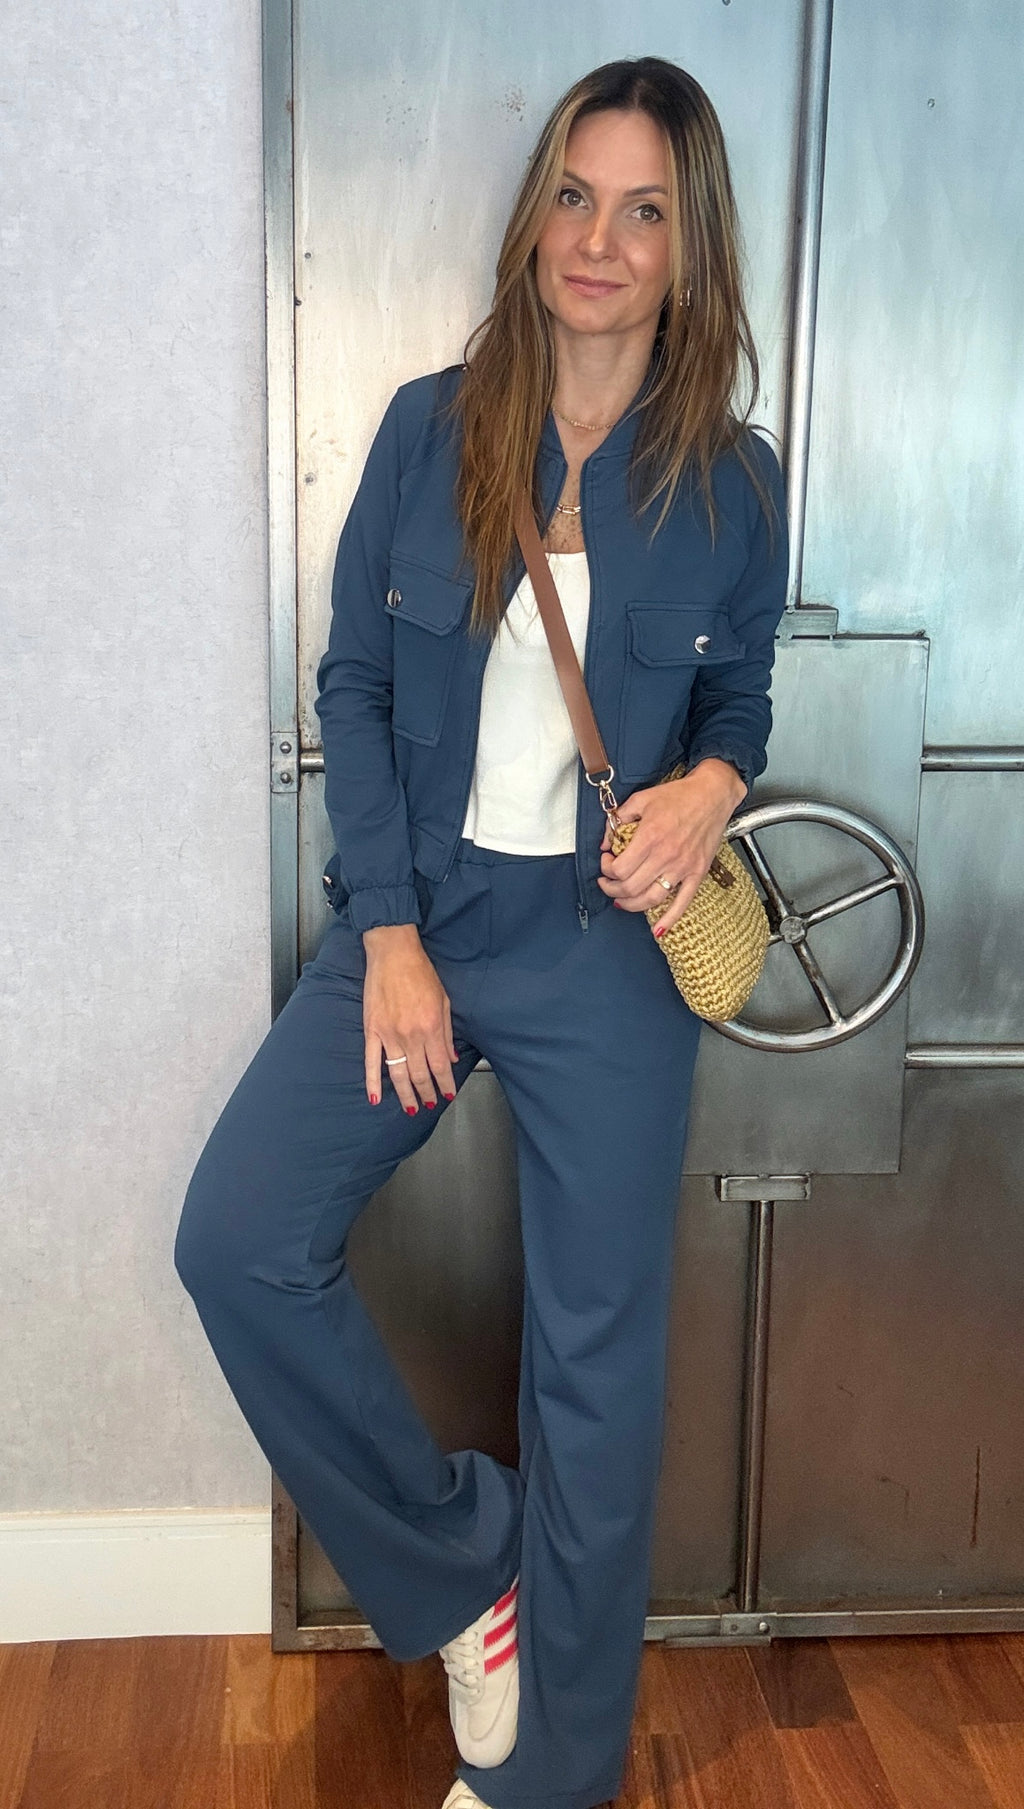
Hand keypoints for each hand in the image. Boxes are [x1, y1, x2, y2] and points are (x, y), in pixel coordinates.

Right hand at [361, 925, 458, 1110]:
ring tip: (411, 1108)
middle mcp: (411, 1035)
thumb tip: (451, 1057)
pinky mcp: (372, 1030)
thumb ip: (447, 1033)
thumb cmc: (420, 972)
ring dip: (406, 1095)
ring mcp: (389, 1035)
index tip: (448, 1094)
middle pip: (421, 1074)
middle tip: (430, 1105)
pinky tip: (375, 1098)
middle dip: (427, 1093)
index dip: (445, 1083)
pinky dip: (372, 1082)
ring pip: (398, 1074)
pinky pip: (371, 1062)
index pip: (441, 1065)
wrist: (393, 954)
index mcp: (432, 1027)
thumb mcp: (444, 1000)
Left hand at [597, 760, 745, 937]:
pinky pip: (683, 902)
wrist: (713, 793)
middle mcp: (666, 855)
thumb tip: (605, 842)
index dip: (606, 870)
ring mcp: (683, 867)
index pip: (619, 869)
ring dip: (631, 905)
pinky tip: (658, 931)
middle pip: (630, 887)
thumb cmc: (678, 795)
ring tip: (621, 900)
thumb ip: (618, 820)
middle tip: (607, 882)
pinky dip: (669, 920)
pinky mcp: (697, 873)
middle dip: (612, 889)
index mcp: (650, 836)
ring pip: (651, 899)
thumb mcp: (641, 799)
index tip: (606, 862)